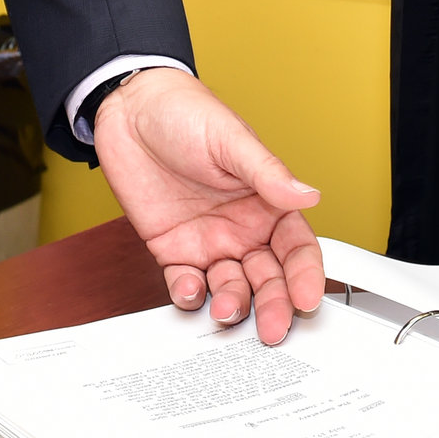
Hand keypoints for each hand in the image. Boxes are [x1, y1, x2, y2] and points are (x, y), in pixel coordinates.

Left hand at [94, 70, 324, 344]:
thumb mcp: (230, 140)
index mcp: (266, 201)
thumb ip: (268, 173)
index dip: (306, 274)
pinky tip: (191, 290)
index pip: (297, 247)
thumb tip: (308, 195)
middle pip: (269, 277)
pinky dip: (190, 295)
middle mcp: (243, 227)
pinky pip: (186, 283)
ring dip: (234, 305)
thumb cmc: (186, 113)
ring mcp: (209, 241)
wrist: (129, 109)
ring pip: (231, 287)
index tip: (306, 297)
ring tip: (226, 310)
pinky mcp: (173, 249)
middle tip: (274, 328)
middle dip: (275, 305)